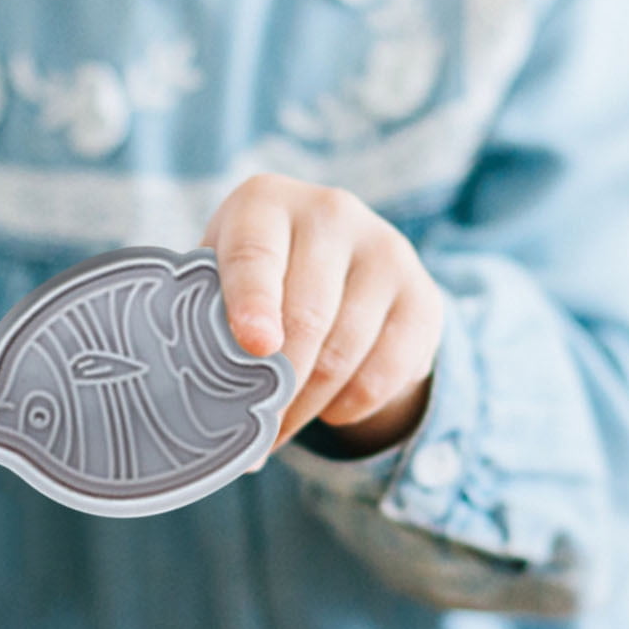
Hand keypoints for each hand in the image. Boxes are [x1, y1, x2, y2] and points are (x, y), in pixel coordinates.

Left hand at [201, 175, 443, 455]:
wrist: (339, 262)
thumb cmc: (257, 279)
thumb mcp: (221, 281)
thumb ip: (206, 325)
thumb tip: (209, 414)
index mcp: (265, 202)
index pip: (256, 255)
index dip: (252, 303)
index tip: (254, 347)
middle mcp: (330, 212)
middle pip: (306, 315)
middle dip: (277, 383)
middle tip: (254, 425)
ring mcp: (384, 250)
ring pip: (343, 351)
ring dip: (307, 404)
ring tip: (281, 426)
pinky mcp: (422, 296)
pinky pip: (385, 372)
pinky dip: (350, 404)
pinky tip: (328, 408)